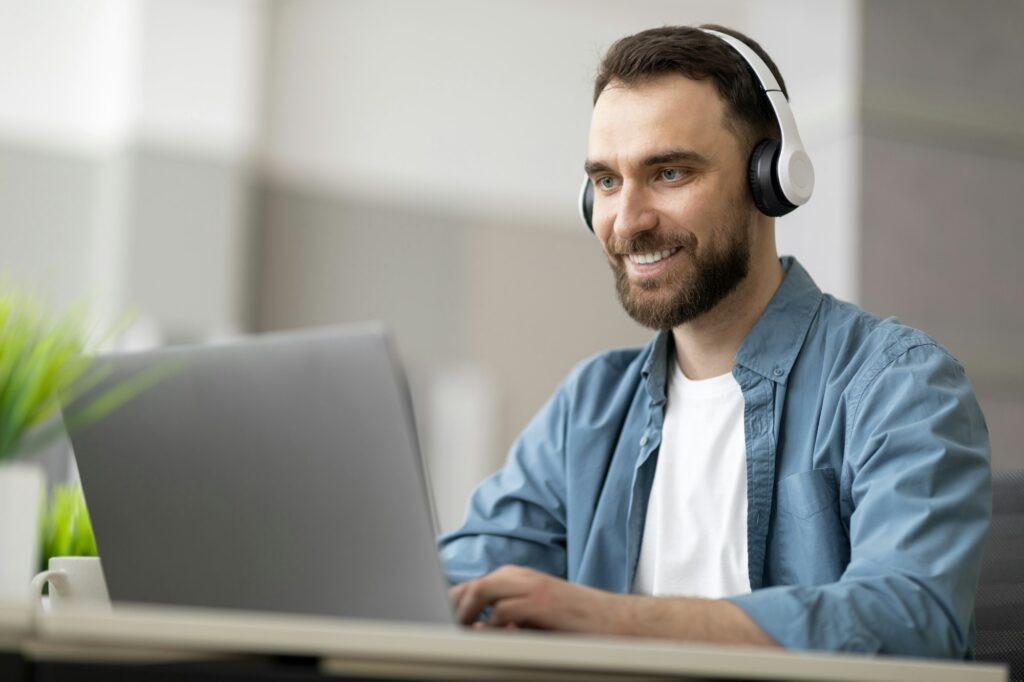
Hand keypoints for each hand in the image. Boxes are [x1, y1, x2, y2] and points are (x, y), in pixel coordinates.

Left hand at [449, 565, 631, 633]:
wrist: (615, 621)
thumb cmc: (575, 622)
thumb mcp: (533, 617)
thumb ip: (504, 619)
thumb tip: (474, 631)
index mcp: (515, 578)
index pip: (470, 586)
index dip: (450, 605)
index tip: (438, 623)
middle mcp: (518, 577)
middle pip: (469, 586)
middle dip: (451, 609)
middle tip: (440, 629)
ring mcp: (529, 586)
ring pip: (480, 592)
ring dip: (464, 616)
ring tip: (457, 635)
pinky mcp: (540, 601)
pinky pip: (502, 612)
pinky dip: (490, 628)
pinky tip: (488, 640)